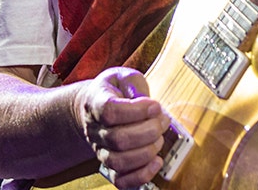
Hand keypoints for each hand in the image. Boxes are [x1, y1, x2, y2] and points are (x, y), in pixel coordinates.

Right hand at [74, 67, 169, 188]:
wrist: (95, 108)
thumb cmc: (115, 91)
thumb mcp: (124, 76)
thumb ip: (135, 84)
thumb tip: (148, 104)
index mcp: (95, 102)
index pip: (110, 111)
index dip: (137, 111)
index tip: (155, 106)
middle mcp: (94, 129)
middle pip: (118, 139)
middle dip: (149, 131)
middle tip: (163, 120)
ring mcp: (101, 150)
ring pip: (119, 161)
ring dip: (147, 151)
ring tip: (159, 138)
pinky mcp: (110, 166)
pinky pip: (121, 181)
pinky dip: (141, 176)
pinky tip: (156, 162)